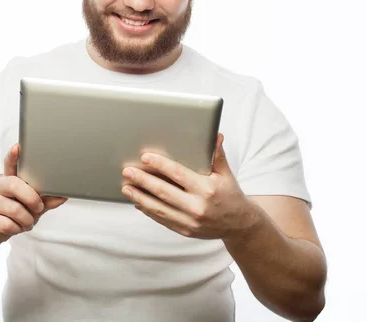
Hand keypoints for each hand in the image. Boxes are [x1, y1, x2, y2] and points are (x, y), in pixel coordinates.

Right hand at [0, 143, 66, 246]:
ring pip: (14, 209)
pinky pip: (6, 224)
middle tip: (38, 207)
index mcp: (10, 179)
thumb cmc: (16, 214)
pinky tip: (16, 228)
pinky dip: (17, 229)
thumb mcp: (33, 206)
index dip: (14, 155)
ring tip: (27, 222)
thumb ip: (47, 199)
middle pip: (14, 184)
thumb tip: (63, 195)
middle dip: (31, 198)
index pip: (10, 163)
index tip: (18, 147)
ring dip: (26, 220)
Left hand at [121, 134, 248, 239]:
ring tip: (126, 187)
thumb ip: (217, 155)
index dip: (160, 165)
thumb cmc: (231, 195)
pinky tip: (138, 202)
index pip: (178, 174)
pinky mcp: (185, 230)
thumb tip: (215, 135)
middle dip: (143, 181)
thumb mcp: (226, 174)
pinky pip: (163, 219)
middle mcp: (197, 206)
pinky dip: (148, 210)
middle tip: (128, 172)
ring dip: (140, 197)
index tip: (145, 158)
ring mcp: (190, 221)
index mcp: (207, 189)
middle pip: (163, 191)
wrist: (240, 226)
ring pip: (159, 208)